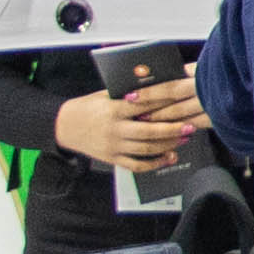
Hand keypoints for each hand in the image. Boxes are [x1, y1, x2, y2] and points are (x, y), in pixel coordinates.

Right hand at [54, 82, 205, 172]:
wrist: (64, 126)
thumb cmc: (87, 107)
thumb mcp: (104, 95)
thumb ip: (126, 94)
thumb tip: (153, 88)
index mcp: (113, 109)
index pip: (144, 106)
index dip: (164, 103)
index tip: (180, 100)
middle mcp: (114, 129)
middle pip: (149, 132)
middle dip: (172, 130)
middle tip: (189, 126)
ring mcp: (114, 146)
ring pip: (146, 149)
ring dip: (168, 145)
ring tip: (183, 139)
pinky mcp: (112, 159)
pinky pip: (137, 165)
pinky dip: (154, 164)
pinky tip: (168, 158)